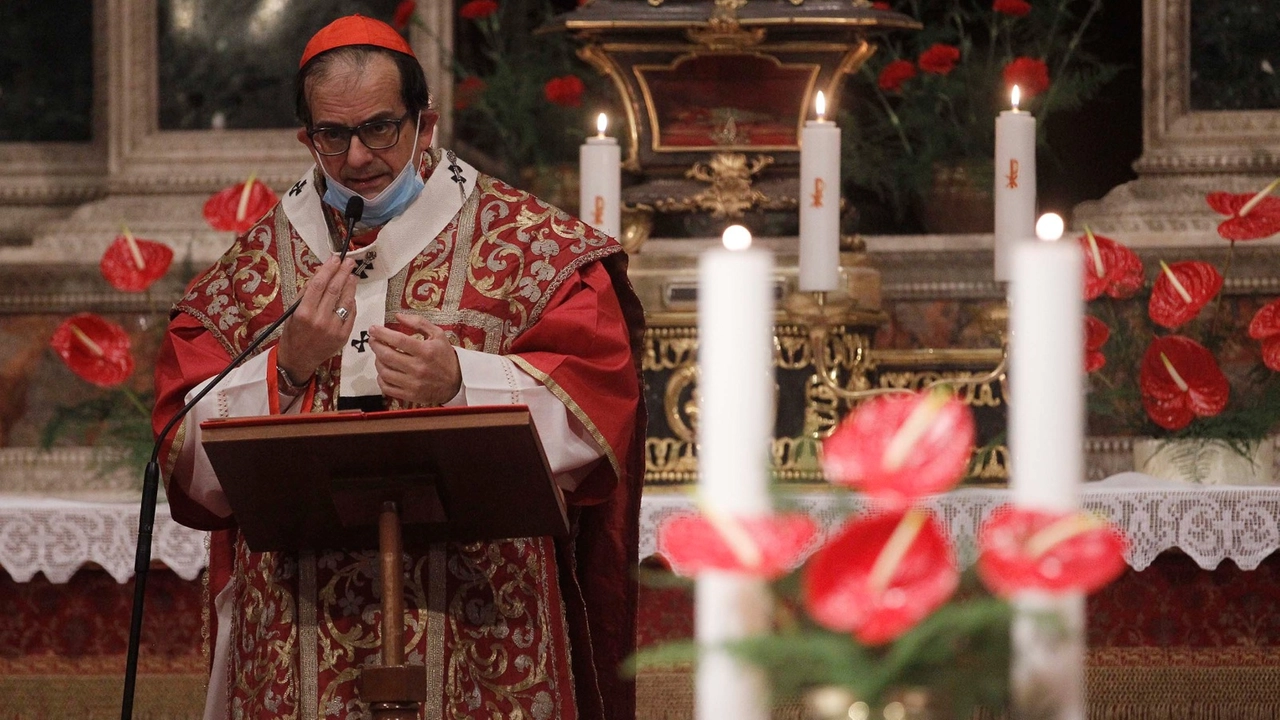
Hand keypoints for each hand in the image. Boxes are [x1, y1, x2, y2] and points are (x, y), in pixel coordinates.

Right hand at [276, 256, 356, 381]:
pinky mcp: (343, 336)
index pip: (319, 284)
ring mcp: (333, 329)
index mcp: (303, 313)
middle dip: (343, 273)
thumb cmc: (293, 333)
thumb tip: (321, 272)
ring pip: (346, 301)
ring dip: (350, 285)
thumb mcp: (293, 311)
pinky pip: (351, 314)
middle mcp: (319, 320)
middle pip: (334, 290)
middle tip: (348, 262)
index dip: (329, 269)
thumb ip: (306, 292)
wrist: (298, 359)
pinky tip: (351, 294)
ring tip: (351, 275)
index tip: (335, 259)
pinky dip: (351, 302)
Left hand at [368, 312, 461, 405]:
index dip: (382, 333)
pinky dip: (381, 379)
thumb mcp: (438, 334)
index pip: (398, 340)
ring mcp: (413, 383)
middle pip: (387, 356)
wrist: (456, 382)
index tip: (373, 329)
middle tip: (373, 340)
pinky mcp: (410, 395)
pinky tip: (384, 372)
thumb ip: (419, 323)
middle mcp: (418, 368)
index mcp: (426, 351)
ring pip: (385, 372)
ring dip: (377, 361)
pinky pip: (387, 387)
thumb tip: (398, 316)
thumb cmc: (445, 357)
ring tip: (379, 355)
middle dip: (376, 345)